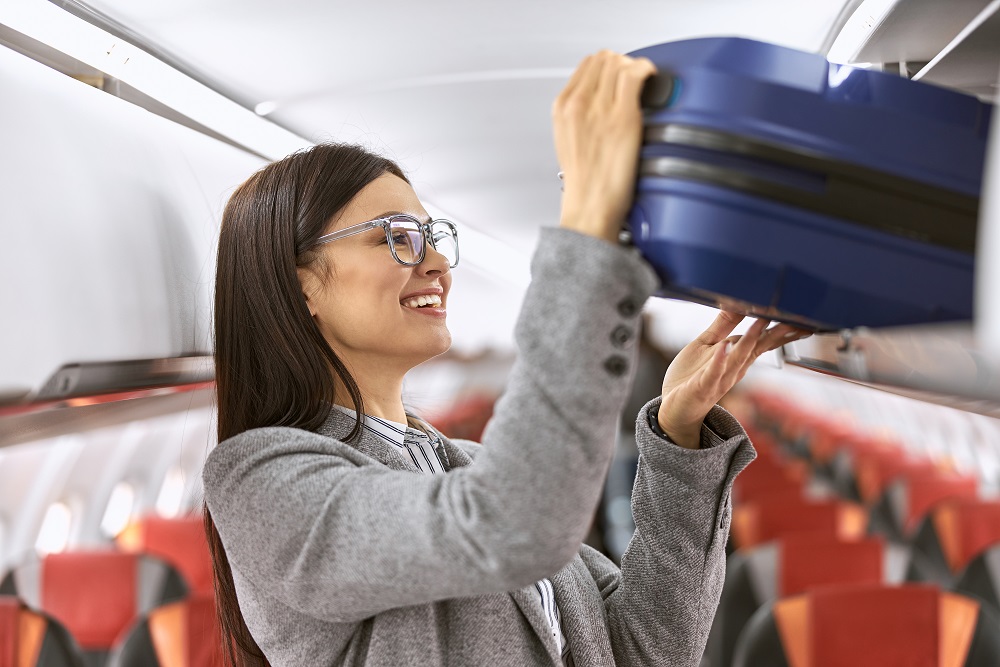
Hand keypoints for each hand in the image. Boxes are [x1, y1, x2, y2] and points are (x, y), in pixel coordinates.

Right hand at [553, 50, 656, 242]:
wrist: (590, 207)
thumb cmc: (584, 184)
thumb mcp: (567, 142)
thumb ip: (579, 116)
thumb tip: (599, 102)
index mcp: (563, 108)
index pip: (586, 65)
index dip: (607, 67)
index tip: (618, 76)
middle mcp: (579, 103)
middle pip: (604, 59)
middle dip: (622, 64)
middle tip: (634, 80)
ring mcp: (601, 108)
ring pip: (619, 62)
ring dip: (635, 67)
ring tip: (644, 83)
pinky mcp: (623, 117)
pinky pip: (636, 74)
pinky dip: (647, 71)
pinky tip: (652, 80)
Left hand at [657, 312, 810, 448]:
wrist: (674, 408)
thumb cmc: (691, 376)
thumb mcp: (707, 344)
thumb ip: (723, 324)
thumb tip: (739, 301)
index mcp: (737, 357)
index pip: (763, 340)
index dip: (781, 329)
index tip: (800, 316)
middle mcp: (734, 368)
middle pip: (758, 349)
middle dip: (776, 335)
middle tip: (796, 320)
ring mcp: (720, 378)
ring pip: (738, 358)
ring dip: (749, 341)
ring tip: (760, 323)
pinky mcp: (703, 387)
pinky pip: (713, 372)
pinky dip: (719, 360)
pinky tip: (724, 347)